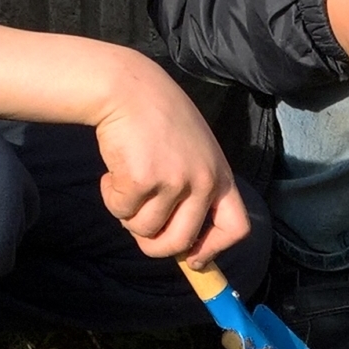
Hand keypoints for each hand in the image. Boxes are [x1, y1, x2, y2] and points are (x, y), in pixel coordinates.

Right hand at [0, 19, 244, 265]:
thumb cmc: (156, 120)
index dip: (214, 251)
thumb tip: (186, 247)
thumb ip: (192, 190)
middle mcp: (203, 180)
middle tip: (139, 230)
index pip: (236, 228)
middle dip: (154, 246)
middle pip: (182, 242)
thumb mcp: (191, 151)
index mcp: (219, 174)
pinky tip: (113, 170)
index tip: (193, 260)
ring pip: (145, 230)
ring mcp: (174, 180)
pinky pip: (121, 210)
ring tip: (126, 182)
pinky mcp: (143, 178)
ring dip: (128, 214)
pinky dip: (111, 196)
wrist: (127, 88)